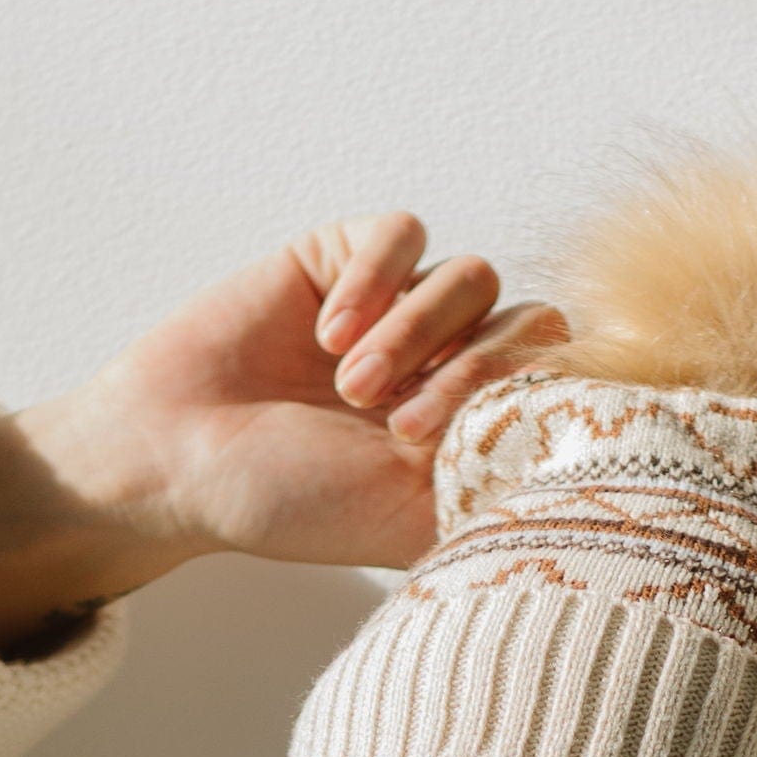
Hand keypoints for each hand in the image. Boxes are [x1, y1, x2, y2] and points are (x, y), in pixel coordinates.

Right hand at [29, 215, 562, 581]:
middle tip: (400, 426)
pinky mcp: (345, 257)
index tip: (447, 449)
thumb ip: (499, 488)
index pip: (557, 379)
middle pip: (530, 319)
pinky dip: (374, 281)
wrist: (175, 462)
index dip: (519, 400)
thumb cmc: (285, 504)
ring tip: (351, 385)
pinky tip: (326, 331)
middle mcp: (447, 362)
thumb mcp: (412, 522)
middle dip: (472, 370)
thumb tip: (581, 463)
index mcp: (475, 425)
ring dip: (414, 331)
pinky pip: (404, 234)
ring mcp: (399, 305)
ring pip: (473, 275)